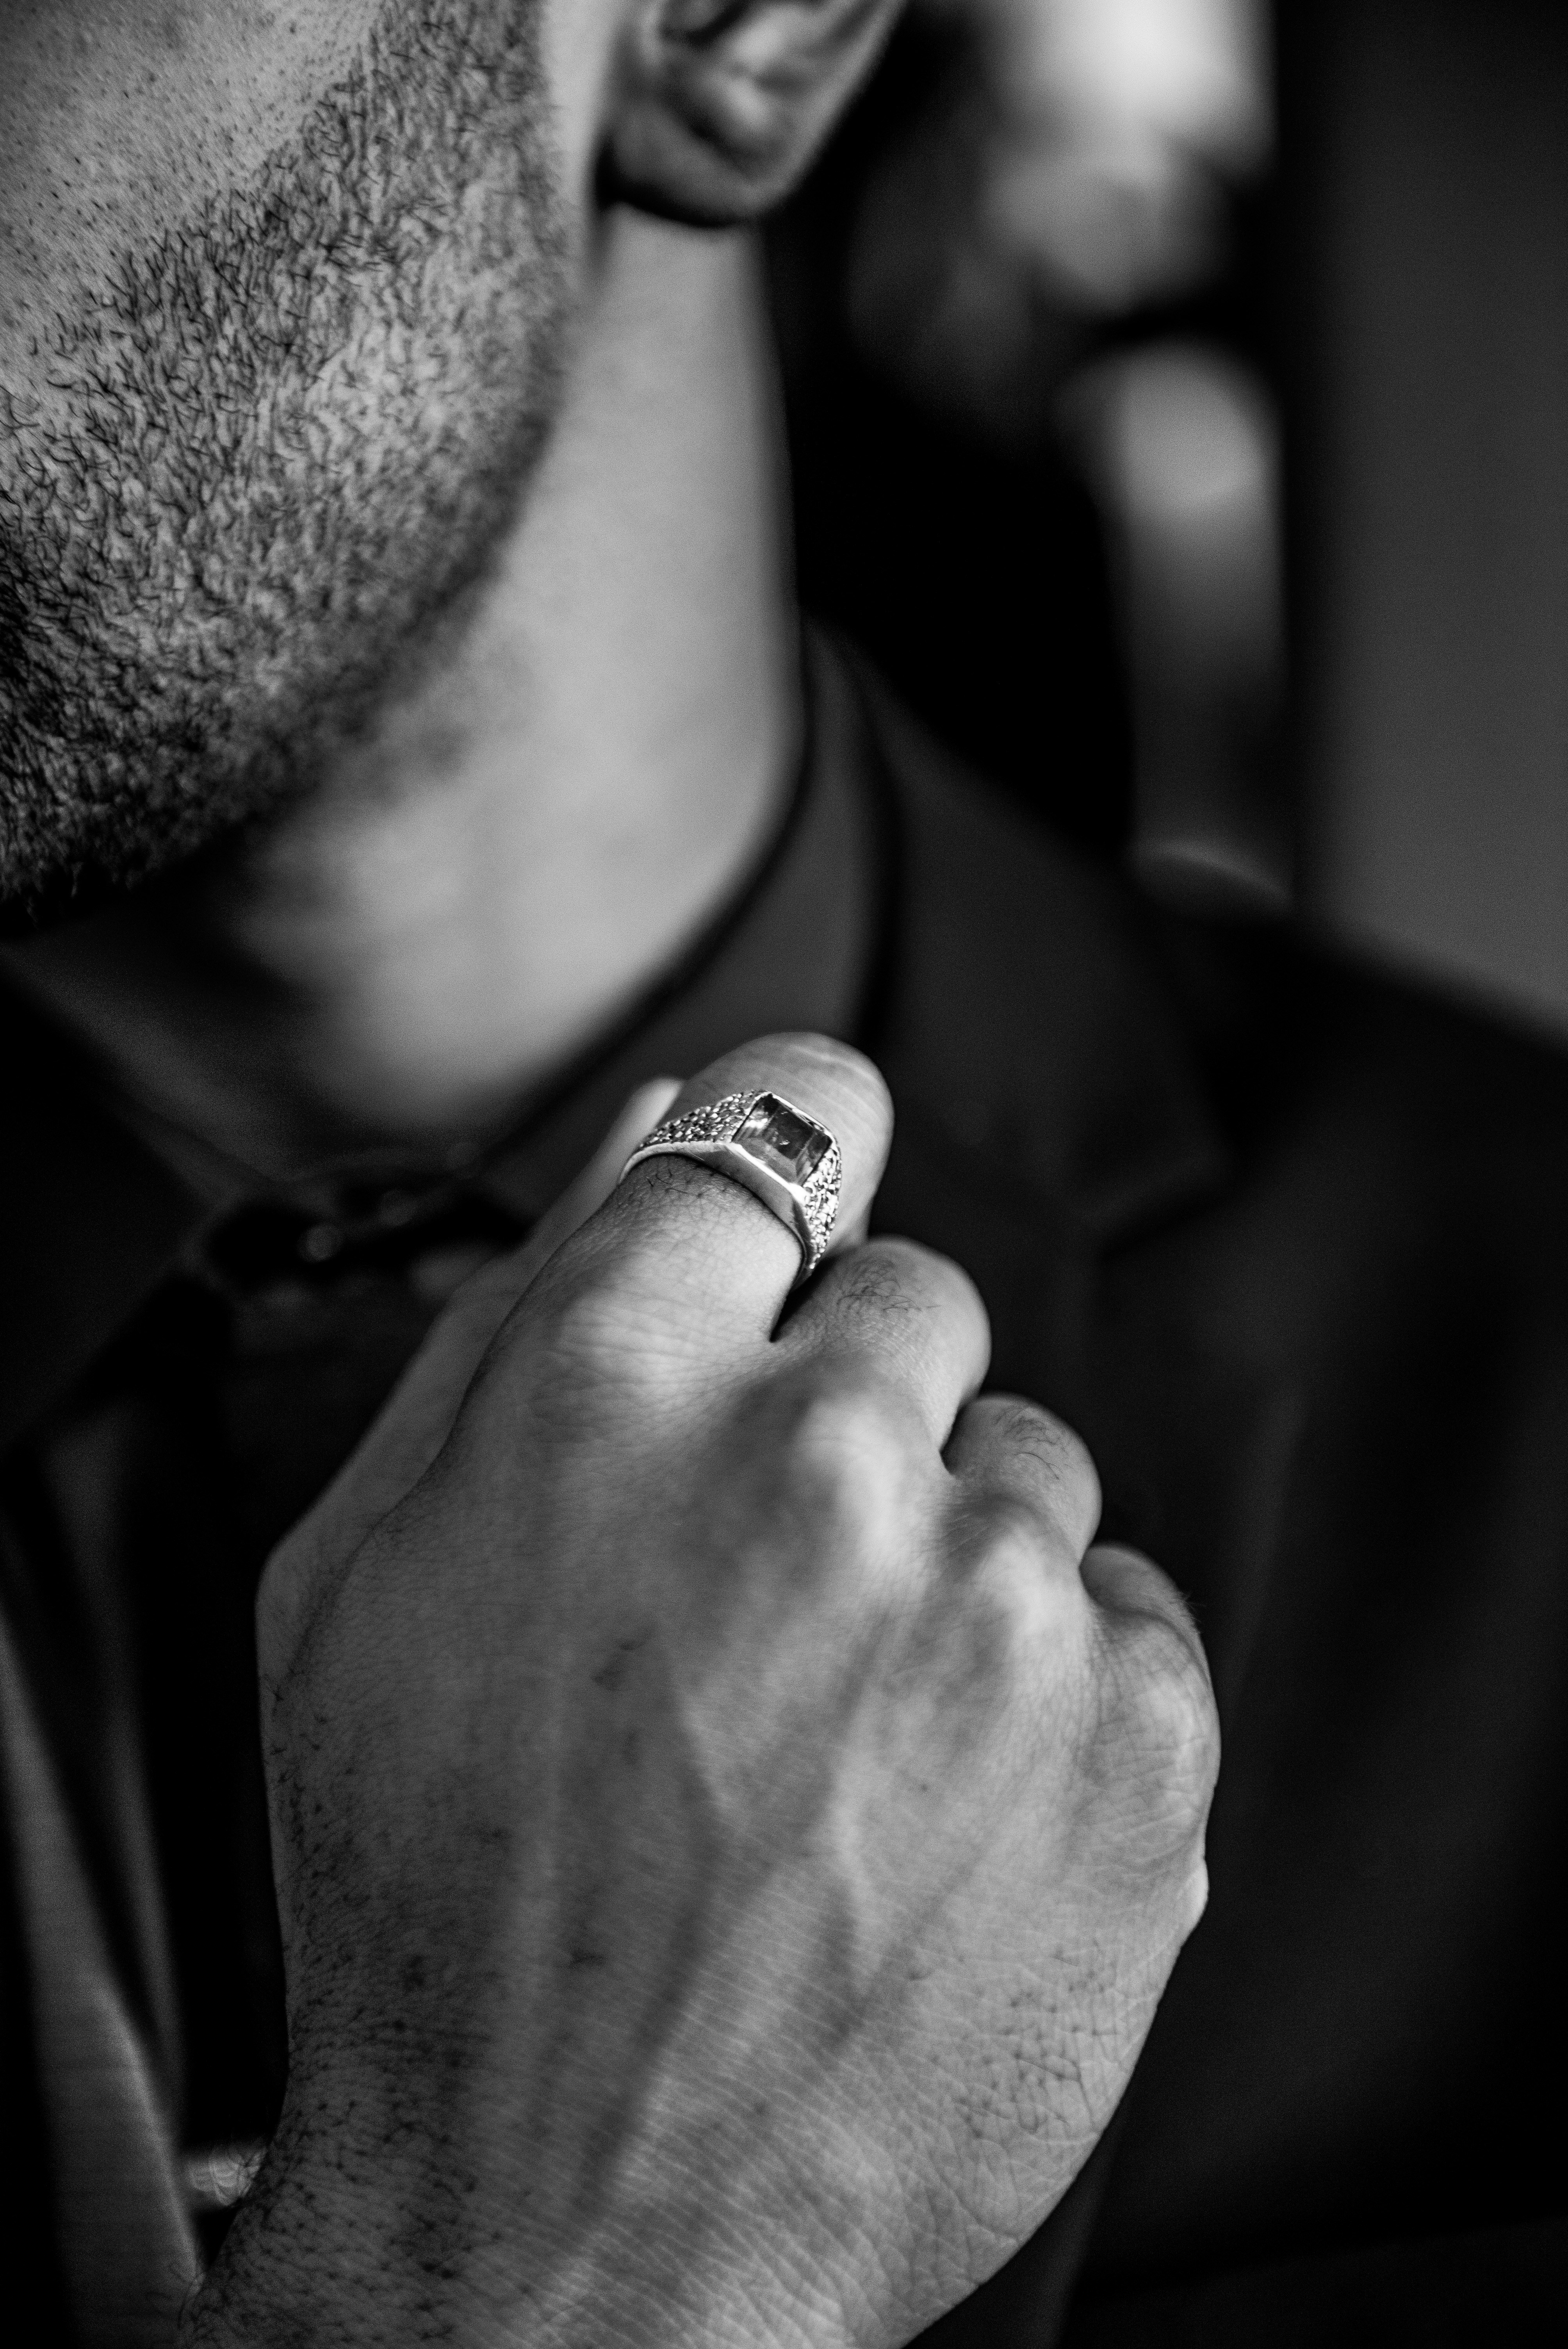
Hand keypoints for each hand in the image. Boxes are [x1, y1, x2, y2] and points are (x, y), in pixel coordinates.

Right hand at [186, 1035, 1217, 2348]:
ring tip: (835, 1737)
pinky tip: (934, 1809)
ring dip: (950, 1568)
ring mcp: (999, 1611)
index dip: (802, 1146)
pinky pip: (1135, 1618)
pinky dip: (1056, 1693)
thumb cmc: (434, 1896)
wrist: (562, 2228)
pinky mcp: (1138, 1751)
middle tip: (765, 1592)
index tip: (813, 1199)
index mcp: (615, 1386)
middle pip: (919, 1306)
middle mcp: (820, 1463)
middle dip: (852, 1411)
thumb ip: (519, 1309)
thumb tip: (663, 1121)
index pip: (785, 1123)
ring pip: (1032, 1471)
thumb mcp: (369, 1573)